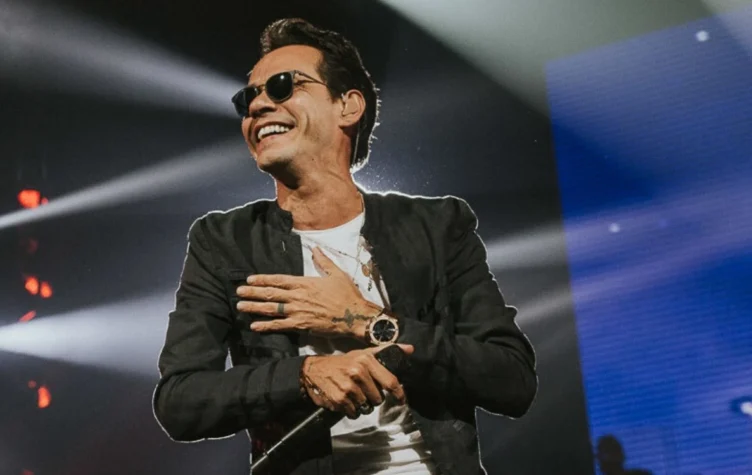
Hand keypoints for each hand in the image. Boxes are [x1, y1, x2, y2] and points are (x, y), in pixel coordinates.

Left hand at [236, 247, 381, 338]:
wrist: (355, 316)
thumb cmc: (348, 294)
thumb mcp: (337, 274)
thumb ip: (323, 261)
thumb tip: (315, 248)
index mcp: (305, 283)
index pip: (279, 280)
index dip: (263, 280)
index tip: (249, 279)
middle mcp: (298, 296)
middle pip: (271, 294)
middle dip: (253, 292)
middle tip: (238, 292)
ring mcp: (298, 312)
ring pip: (272, 309)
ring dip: (255, 307)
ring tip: (241, 306)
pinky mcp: (301, 326)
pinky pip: (280, 326)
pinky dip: (266, 326)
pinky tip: (254, 326)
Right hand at [301, 344, 414, 417]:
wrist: (313, 370)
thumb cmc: (342, 362)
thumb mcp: (363, 353)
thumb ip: (386, 351)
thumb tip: (411, 349)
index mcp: (366, 360)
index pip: (390, 381)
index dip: (399, 393)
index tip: (402, 400)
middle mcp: (358, 373)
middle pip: (378, 398)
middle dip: (374, 398)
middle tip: (365, 391)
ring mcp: (348, 388)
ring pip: (366, 407)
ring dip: (362, 405)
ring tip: (354, 395)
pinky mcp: (339, 400)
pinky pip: (353, 413)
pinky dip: (351, 410)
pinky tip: (346, 400)